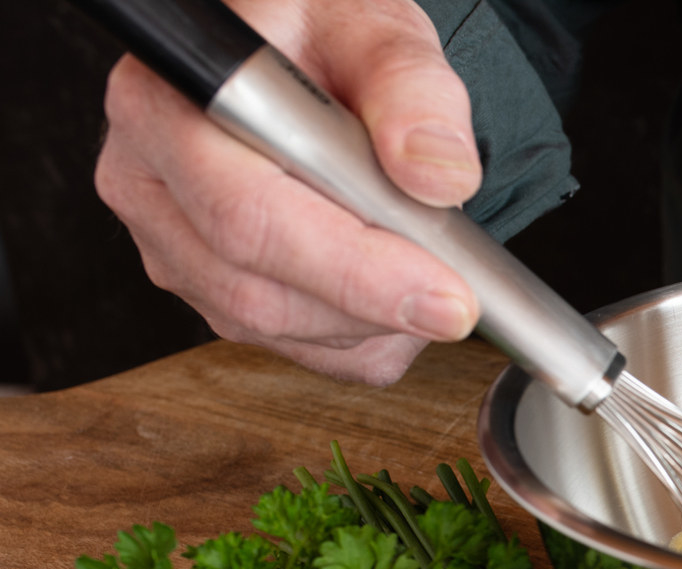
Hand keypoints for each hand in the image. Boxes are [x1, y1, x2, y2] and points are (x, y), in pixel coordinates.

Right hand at [94, 0, 482, 385]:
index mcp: (167, 108)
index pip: (248, 216)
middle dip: (375, 306)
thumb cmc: (320, 35)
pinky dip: (372, 338)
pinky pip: (307, 354)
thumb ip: (412, 89)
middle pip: (258, 292)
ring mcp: (176, 250)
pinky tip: (398, 288)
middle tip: (461, 296)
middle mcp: (151, 186)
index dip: (353, 270)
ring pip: (282, 332)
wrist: (304, 57)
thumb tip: (435, 173)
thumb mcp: (373, 29)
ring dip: (375, 321)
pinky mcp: (213, 294)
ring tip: (425, 261)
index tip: (445, 294)